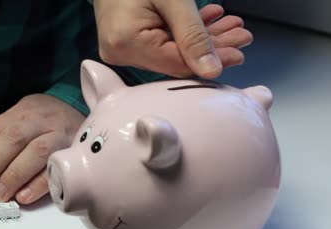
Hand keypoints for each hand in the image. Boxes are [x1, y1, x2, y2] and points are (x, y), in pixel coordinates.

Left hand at [0, 94, 84, 203]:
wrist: (80, 112)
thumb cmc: (47, 117)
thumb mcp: (19, 115)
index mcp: (23, 111)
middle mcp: (41, 120)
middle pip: (14, 138)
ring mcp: (60, 134)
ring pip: (36, 152)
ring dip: (14, 175)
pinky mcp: (73, 151)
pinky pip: (56, 168)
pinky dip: (39, 184)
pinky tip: (23, 196)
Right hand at [94, 2, 252, 78]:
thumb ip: (193, 35)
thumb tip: (212, 71)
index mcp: (127, 43)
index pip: (177, 64)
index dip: (210, 61)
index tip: (239, 51)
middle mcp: (120, 53)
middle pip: (175, 60)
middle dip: (212, 47)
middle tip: (241, 36)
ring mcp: (121, 51)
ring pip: (171, 54)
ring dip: (201, 40)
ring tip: (229, 26)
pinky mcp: (126, 46)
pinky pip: (160, 46)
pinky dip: (184, 36)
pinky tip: (206, 24)